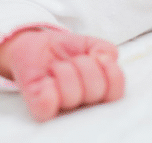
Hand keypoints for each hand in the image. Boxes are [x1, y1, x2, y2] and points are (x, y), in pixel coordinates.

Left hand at [0, 28, 125, 120]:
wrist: (35, 45)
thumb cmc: (65, 49)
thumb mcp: (89, 43)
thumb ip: (105, 49)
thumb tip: (106, 58)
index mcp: (99, 91)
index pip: (116, 93)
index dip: (112, 74)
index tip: (99, 57)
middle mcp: (83, 104)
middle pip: (95, 92)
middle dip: (85, 66)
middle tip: (74, 59)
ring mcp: (61, 108)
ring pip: (72, 96)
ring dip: (65, 71)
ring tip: (57, 66)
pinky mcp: (40, 108)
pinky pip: (47, 107)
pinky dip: (48, 91)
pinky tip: (47, 80)